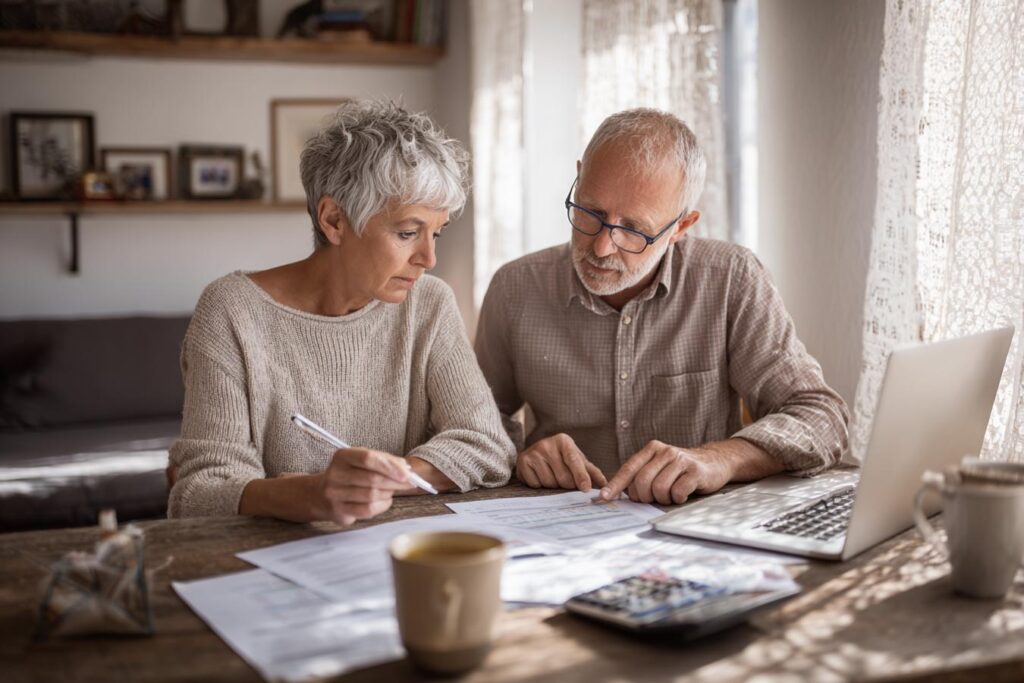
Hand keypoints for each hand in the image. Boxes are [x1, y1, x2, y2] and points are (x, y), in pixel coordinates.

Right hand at [316, 447, 412, 524]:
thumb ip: (384, 461)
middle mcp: (335, 475)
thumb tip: (406, 468)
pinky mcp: (338, 511)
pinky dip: (382, 506)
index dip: (389, 466)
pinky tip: (385, 500)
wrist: (320, 495)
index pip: (367, 458)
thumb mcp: (362, 461)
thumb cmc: (349, 474)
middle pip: (372, 479)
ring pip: (371, 496)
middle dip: (396, 482)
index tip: (407, 473)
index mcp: (342, 457)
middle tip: (410, 483)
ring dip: (389, 493)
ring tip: (393, 490)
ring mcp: (334, 494)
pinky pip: (367, 510)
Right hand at [516, 433, 607, 490]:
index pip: (574, 461)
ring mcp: (533, 452)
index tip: (586, 489)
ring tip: (553, 478)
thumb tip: (606, 485)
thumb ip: (592, 472)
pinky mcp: (522, 461)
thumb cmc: (562, 458)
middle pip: (562, 476)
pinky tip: (540, 477)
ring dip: (553, 486)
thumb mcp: (577, 460)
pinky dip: (539, 486)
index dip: (581, 476)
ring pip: (549, 482)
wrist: (537, 452)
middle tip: (566, 482)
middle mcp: (547, 444)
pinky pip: (535, 484)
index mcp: (564, 441)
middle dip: (567, 485)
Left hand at [599, 440, 731, 504]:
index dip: (615, 484)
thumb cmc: (680, 469)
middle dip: (644, 497)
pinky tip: (682, 494)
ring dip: (663, 499)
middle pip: (642, 482)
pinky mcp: (695, 471)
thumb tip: (616, 493)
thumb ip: (640, 475)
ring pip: (659, 489)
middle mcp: (664, 451)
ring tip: (670, 495)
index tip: (604, 497)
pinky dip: (677, 499)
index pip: (628, 468)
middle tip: (653, 499)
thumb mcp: (658, 466)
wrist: (714, 462)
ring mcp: (680, 460)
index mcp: (651, 449)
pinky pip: (677, 492)